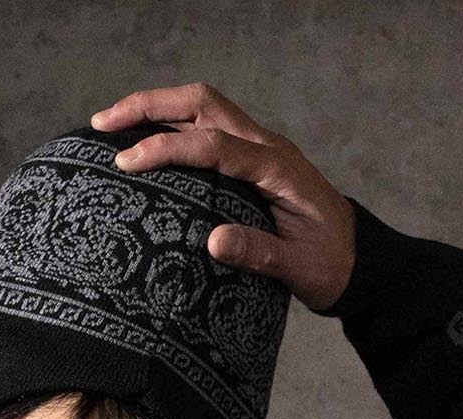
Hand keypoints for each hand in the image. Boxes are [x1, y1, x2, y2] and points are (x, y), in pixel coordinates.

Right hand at [90, 83, 355, 313]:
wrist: (357, 259)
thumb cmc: (329, 265)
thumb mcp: (299, 270)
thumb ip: (260, 253)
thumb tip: (213, 241)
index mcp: (276, 168)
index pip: (213, 145)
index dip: (168, 149)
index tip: (128, 163)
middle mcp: (265, 146)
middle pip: (202, 104)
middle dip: (150, 106)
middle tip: (104, 124)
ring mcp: (258, 147)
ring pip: (202, 109)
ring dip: (156, 109)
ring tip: (112, 126)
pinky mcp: (251, 158)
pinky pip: (207, 128)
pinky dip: (171, 127)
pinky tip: (145, 143)